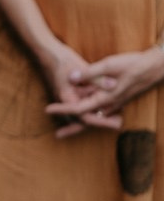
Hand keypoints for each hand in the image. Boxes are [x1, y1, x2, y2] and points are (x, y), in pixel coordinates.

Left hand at [44, 46, 163, 132]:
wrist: (154, 68)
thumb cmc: (132, 64)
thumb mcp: (108, 65)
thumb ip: (89, 73)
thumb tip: (71, 78)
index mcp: (105, 99)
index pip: (79, 109)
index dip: (62, 108)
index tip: (47, 109)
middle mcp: (110, 105)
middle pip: (87, 121)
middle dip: (72, 127)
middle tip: (57, 135)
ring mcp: (115, 104)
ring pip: (94, 116)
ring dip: (80, 121)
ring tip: (66, 126)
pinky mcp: (118, 99)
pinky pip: (101, 111)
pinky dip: (90, 113)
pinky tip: (84, 109)